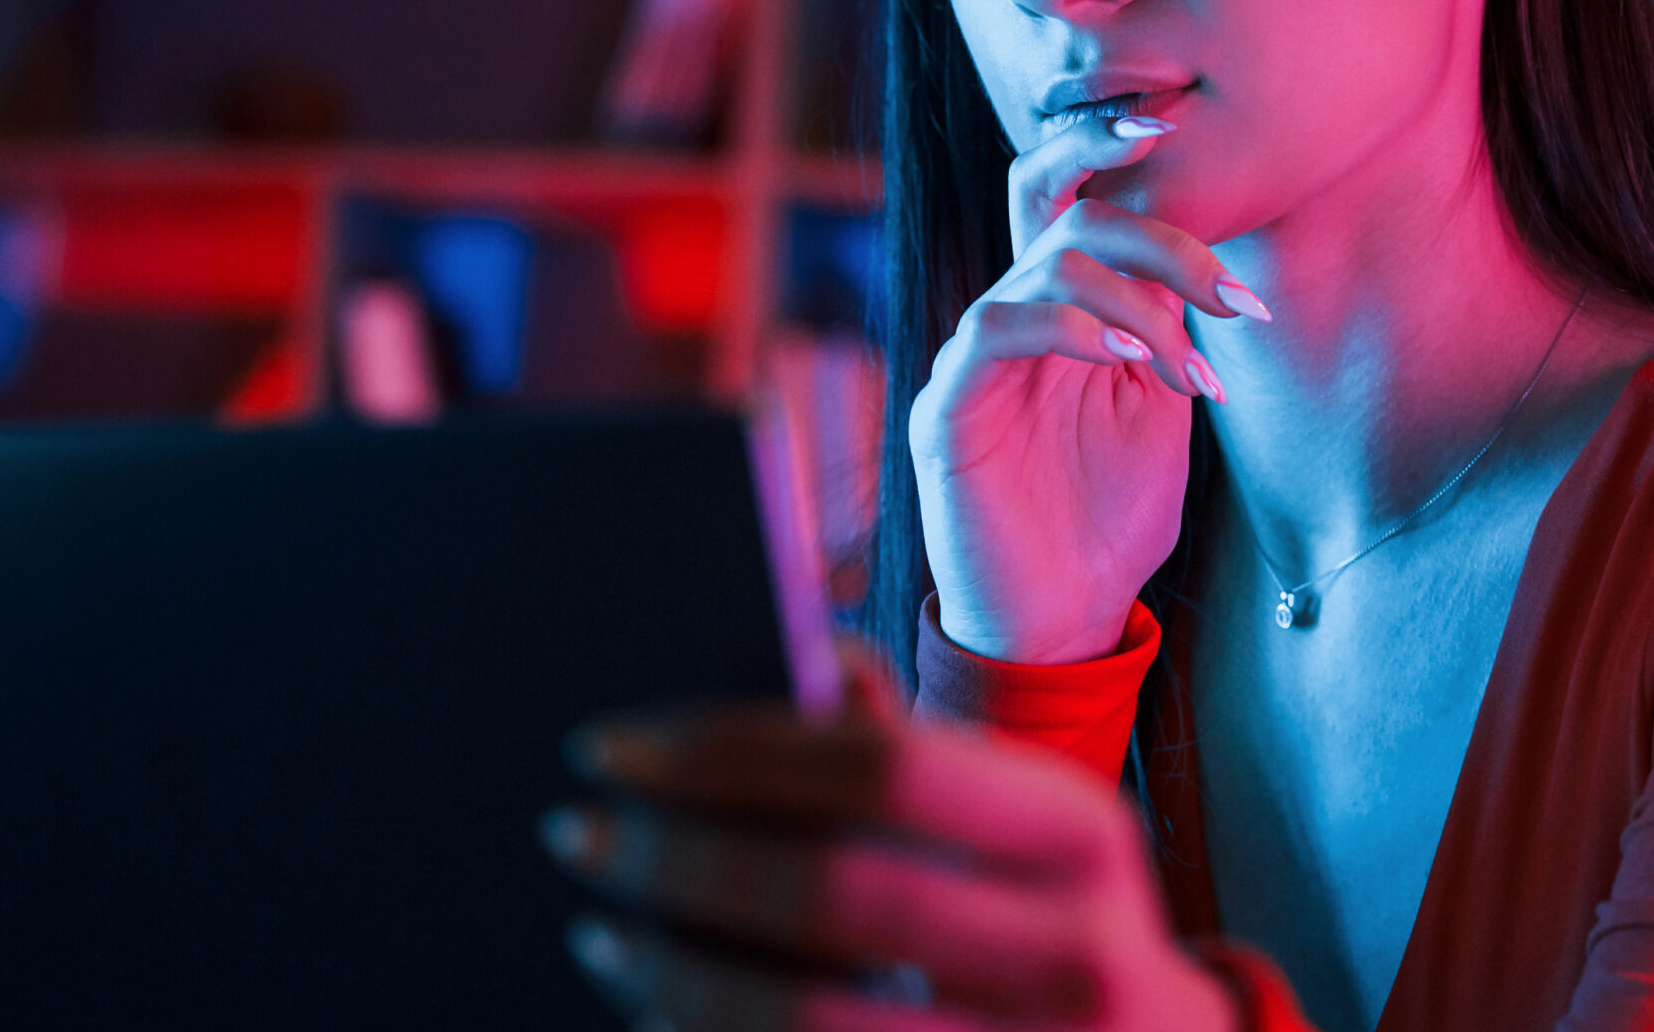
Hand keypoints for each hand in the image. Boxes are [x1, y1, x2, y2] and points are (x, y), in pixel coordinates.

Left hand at [542, 647, 1239, 1031]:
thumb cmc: (1063, 923)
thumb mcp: (1033, 829)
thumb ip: (918, 756)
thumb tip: (799, 658)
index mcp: (1079, 835)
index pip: (884, 765)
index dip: (732, 752)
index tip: (612, 745)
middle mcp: (1074, 955)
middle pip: (831, 893)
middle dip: (676, 859)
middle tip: (574, 832)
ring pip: (805, 1021)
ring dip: (676, 973)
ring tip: (602, 934)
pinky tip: (666, 1016)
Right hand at [910, 112, 1269, 664]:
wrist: (1064, 618)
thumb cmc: (1107, 518)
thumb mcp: (1161, 410)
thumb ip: (1169, 330)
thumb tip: (1204, 259)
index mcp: (1065, 307)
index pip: (1077, 196)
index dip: (1114, 145)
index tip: (1185, 127)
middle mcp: (1016, 314)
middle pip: (1067, 206)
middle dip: (1159, 228)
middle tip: (1230, 292)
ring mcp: (977, 356)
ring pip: (1048, 260)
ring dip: (1141, 304)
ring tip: (1193, 373)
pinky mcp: (948, 406)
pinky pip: (994, 326)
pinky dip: (1067, 325)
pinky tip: (1122, 359)